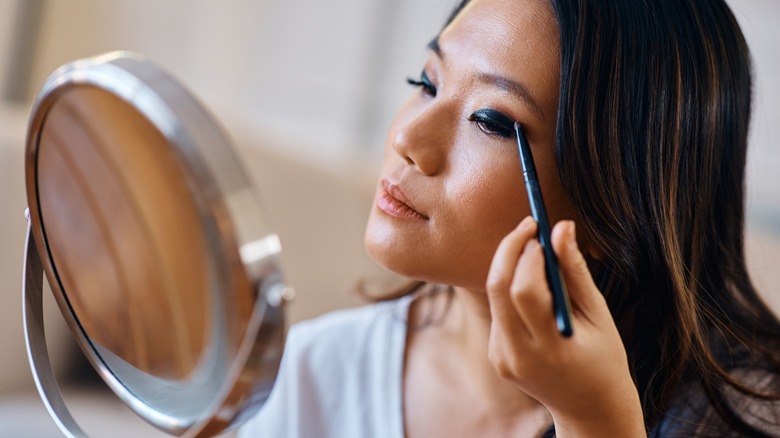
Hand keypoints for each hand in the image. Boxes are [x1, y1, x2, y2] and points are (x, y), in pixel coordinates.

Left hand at [485, 216, 644, 436]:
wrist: (589, 408)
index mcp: (551, 347)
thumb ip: (575, 272)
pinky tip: (532, 287)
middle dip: (509, 250)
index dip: (527, 255)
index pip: (525, 291)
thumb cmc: (603, 357)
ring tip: (534, 251)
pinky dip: (511, 291)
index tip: (538, 228)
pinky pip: (498, 312)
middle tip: (527, 226)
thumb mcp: (598, 315)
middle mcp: (519, 355)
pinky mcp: (496, 357)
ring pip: (494, 297)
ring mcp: (503, 358)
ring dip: (509, 268)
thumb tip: (562, 228)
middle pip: (498, 289)